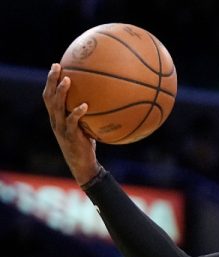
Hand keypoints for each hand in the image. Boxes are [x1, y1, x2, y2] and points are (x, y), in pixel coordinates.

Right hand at [42, 63, 100, 185]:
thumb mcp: (86, 127)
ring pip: (57, 107)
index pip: (49, 95)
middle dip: (51, 80)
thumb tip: (106, 100)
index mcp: (57, 117)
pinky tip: (85, 105)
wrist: (83, 165)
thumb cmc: (86, 145)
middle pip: (49, 97)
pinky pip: (72, 122)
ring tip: (68, 80)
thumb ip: (90, 114)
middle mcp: (56, 120)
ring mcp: (61, 128)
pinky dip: (77, 113)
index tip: (56, 66)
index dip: (50, 81)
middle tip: (57, 66)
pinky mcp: (70, 136)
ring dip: (61, 93)